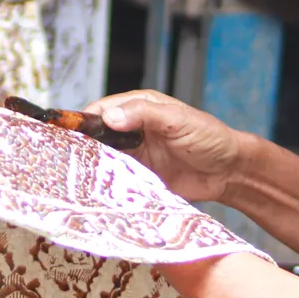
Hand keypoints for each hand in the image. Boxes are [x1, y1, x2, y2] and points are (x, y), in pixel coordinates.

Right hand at [84, 90, 243, 202]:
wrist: (229, 171)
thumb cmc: (209, 137)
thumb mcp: (177, 119)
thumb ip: (144, 114)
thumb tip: (110, 116)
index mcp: (138, 107)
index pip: (102, 110)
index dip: (84, 121)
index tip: (70, 134)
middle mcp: (131, 130)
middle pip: (97, 136)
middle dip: (83, 146)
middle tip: (69, 159)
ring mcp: (134, 155)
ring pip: (103, 159)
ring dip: (93, 166)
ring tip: (77, 176)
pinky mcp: (139, 178)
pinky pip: (116, 180)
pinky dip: (106, 184)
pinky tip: (97, 190)